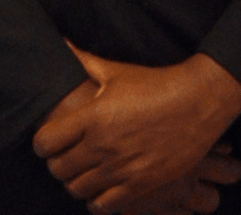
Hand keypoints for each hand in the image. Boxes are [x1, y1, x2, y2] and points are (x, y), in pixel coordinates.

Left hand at [32, 41, 240, 213]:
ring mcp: (121, 169)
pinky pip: (103, 207)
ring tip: (84, 170)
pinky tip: (102, 186)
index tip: (50, 138)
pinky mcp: (139, 186)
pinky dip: (96, 200)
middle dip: (57, 163)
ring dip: (76, 181)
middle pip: (58, 170)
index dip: (43, 142)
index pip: (45, 142)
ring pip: (77, 190)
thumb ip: (84, 61)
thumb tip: (62, 41)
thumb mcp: (117, 71)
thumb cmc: (155, 84)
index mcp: (93, 117)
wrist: (197, 103)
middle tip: (67, 154)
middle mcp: (102, 146)